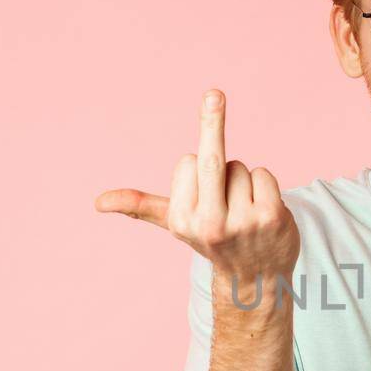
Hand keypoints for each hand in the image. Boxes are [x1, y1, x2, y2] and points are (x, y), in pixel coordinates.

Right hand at [94, 89, 300, 283]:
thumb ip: (141, 206)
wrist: (256, 278)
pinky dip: (264, 183)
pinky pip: (264, 174)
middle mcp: (211, 224)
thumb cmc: (213, 240)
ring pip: (240, 166)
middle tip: (214, 92)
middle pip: (210, 159)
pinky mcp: (272, 217)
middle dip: (211, 120)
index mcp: (182, 220)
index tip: (201, 195)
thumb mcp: (175, 224)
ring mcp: (244, 222)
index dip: (195, 169)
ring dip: (242, 179)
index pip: (188, 163)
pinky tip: (262, 209)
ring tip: (243, 209)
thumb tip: (98, 202)